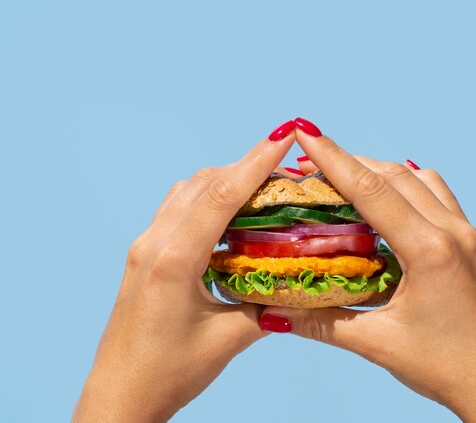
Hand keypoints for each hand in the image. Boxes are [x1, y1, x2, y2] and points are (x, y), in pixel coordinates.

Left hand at [73, 126, 295, 422]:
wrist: (118, 396)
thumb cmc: (167, 374)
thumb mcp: (227, 341)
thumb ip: (267, 306)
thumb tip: (302, 284)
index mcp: (174, 261)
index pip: (221, 195)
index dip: (256, 161)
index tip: (284, 134)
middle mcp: (155, 243)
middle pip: (205, 184)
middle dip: (248, 165)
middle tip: (287, 165)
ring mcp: (145, 245)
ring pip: (189, 190)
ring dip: (226, 178)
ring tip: (263, 183)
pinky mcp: (145, 252)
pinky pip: (178, 207)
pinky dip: (208, 196)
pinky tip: (229, 209)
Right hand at [261, 127, 475, 422]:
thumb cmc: (450, 369)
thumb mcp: (380, 344)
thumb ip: (323, 323)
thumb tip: (274, 311)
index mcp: (430, 251)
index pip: (372, 191)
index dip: (334, 158)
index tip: (306, 131)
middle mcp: (453, 231)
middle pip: (392, 175)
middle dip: (348, 160)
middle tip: (309, 156)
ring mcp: (467, 233)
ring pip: (417, 178)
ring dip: (378, 169)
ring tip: (343, 172)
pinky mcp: (472, 241)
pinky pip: (437, 193)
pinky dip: (407, 183)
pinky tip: (390, 194)